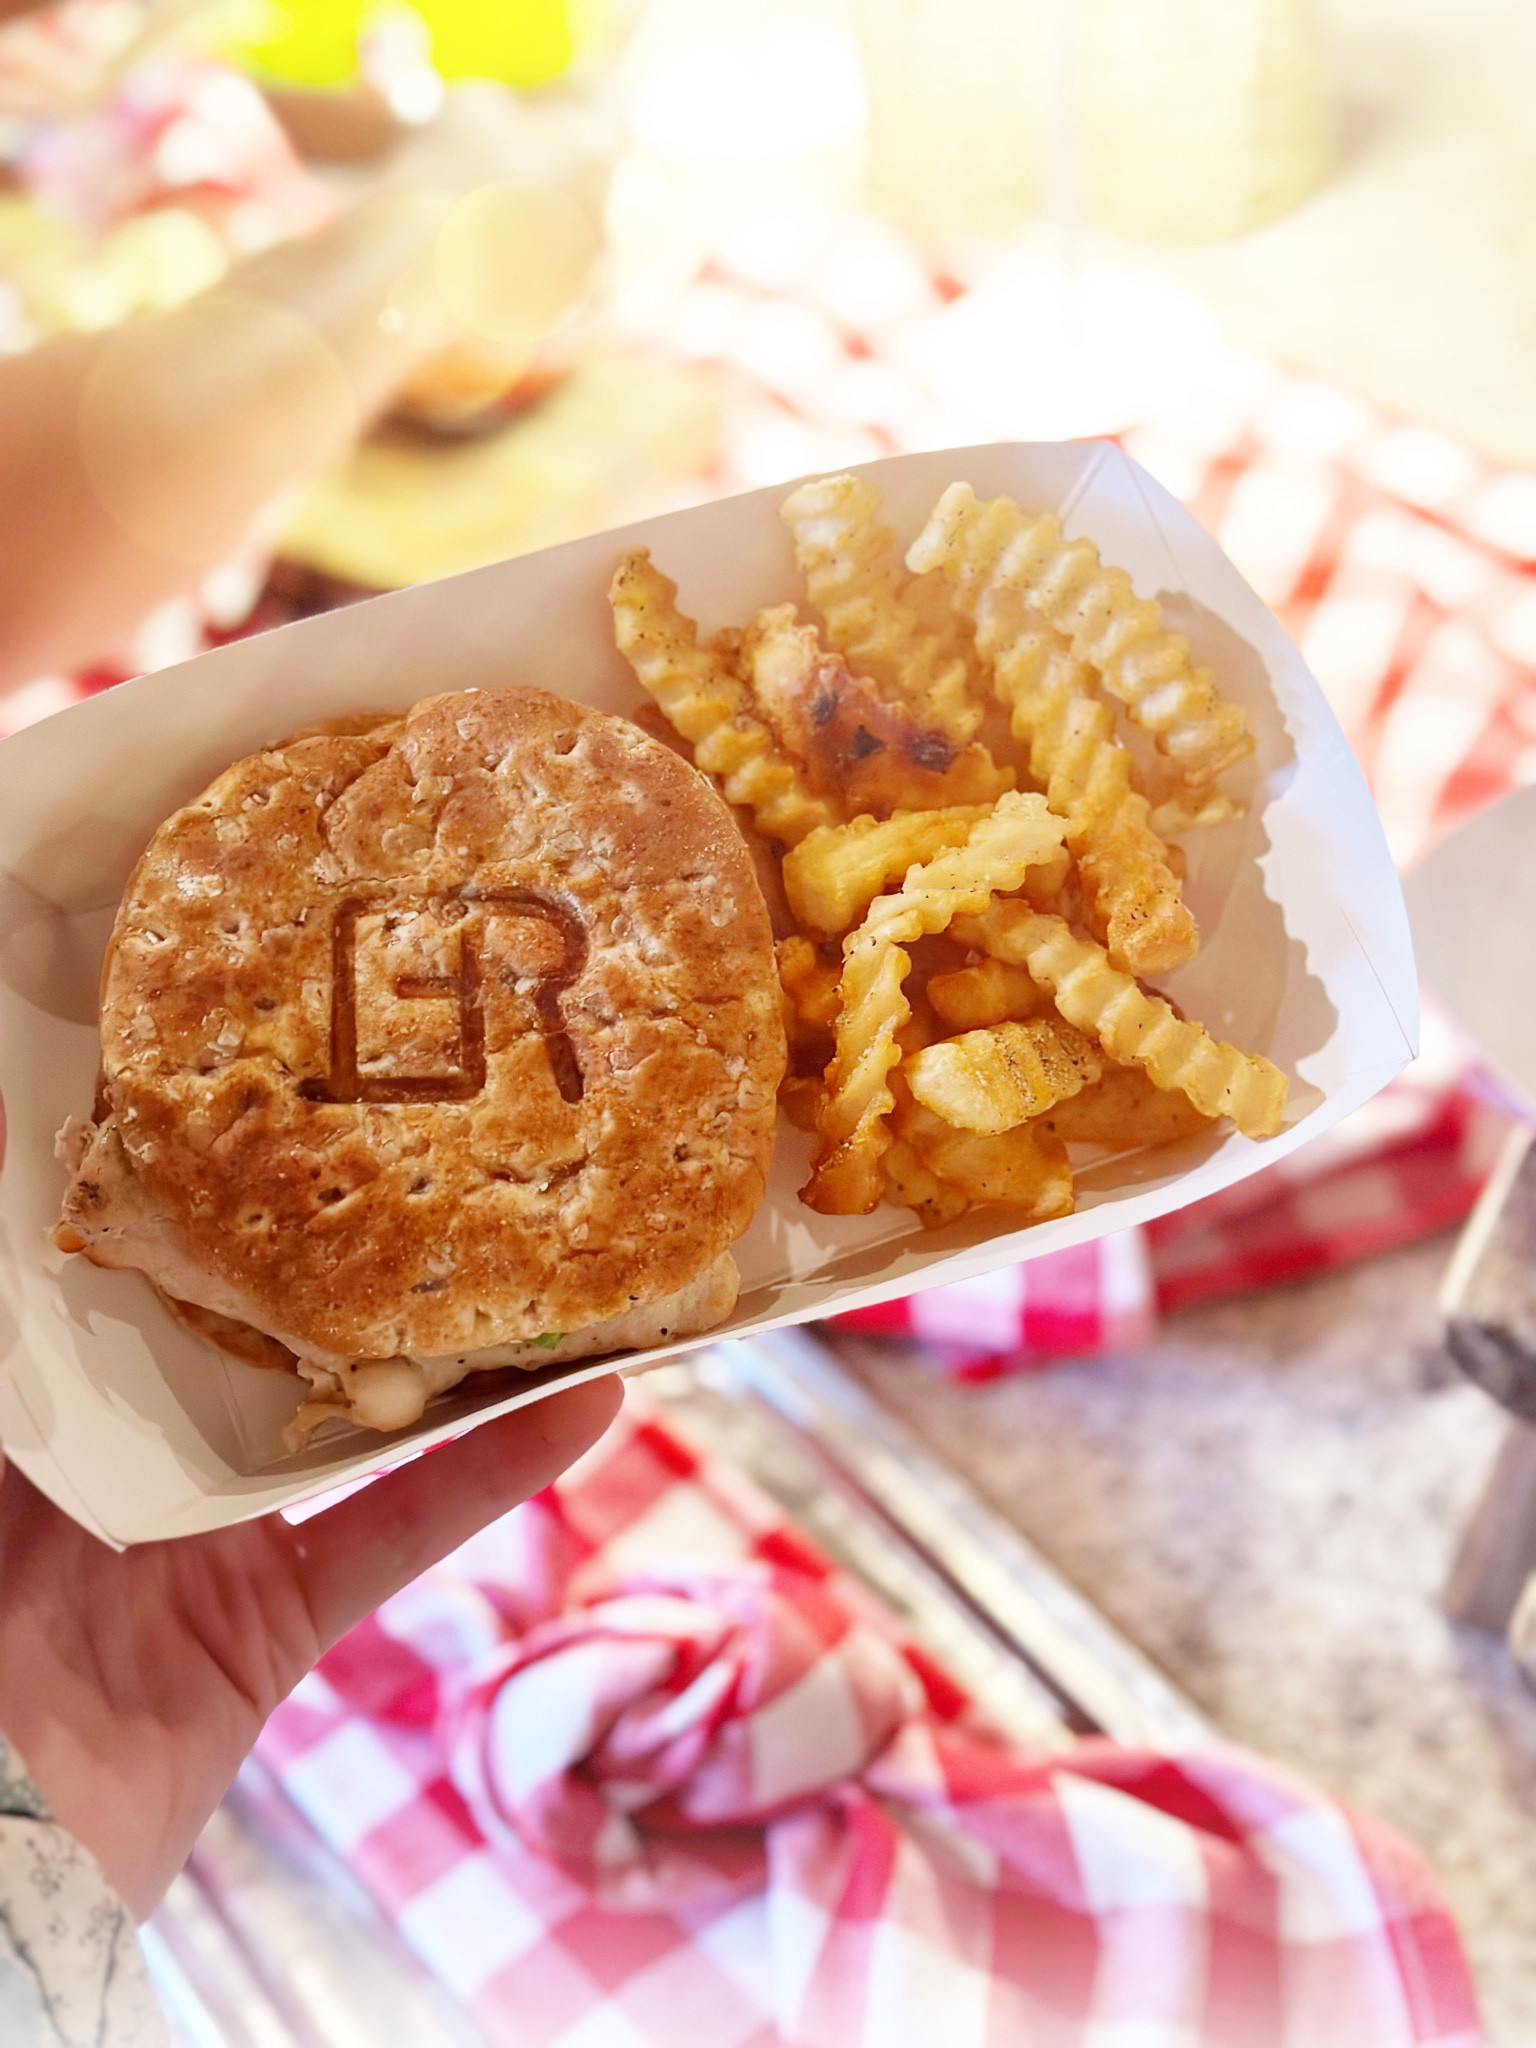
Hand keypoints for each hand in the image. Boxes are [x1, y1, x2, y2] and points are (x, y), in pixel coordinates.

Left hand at [0, 1081, 622, 1919]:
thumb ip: (21, 1329)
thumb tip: (5, 1144)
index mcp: (46, 1399)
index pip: (125, 1263)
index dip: (189, 1175)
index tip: (264, 1080)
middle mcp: (132, 1447)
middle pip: (253, 1322)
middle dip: (336, 1242)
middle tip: (434, 1135)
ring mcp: (210, 1535)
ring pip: (344, 1411)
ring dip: (443, 1343)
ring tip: (540, 1245)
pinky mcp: (275, 1622)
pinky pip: (396, 1533)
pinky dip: (491, 1476)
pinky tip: (586, 1409)